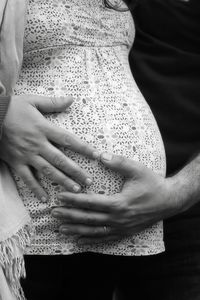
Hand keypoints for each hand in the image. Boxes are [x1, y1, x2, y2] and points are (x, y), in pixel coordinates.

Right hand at [0, 95, 97, 201]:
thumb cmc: (12, 107)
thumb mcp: (33, 101)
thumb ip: (53, 102)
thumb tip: (71, 99)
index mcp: (44, 128)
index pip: (69, 140)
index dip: (84, 148)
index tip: (96, 156)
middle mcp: (38, 144)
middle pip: (61, 160)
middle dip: (76, 171)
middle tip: (88, 182)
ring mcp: (27, 155)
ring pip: (48, 171)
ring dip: (62, 181)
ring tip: (75, 190)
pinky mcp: (16, 162)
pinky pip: (27, 178)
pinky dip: (36, 189)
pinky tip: (45, 198)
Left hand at [52, 152, 177, 243]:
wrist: (169, 201)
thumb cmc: (153, 184)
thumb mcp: (137, 170)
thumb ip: (119, 163)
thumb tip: (101, 155)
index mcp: (119, 203)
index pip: (91, 202)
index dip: (74, 200)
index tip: (59, 197)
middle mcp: (118, 218)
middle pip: (89, 219)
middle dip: (69, 216)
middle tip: (53, 213)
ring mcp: (121, 228)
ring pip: (94, 231)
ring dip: (76, 230)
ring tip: (61, 229)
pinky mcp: (125, 232)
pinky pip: (105, 239)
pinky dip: (91, 240)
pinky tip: (79, 241)